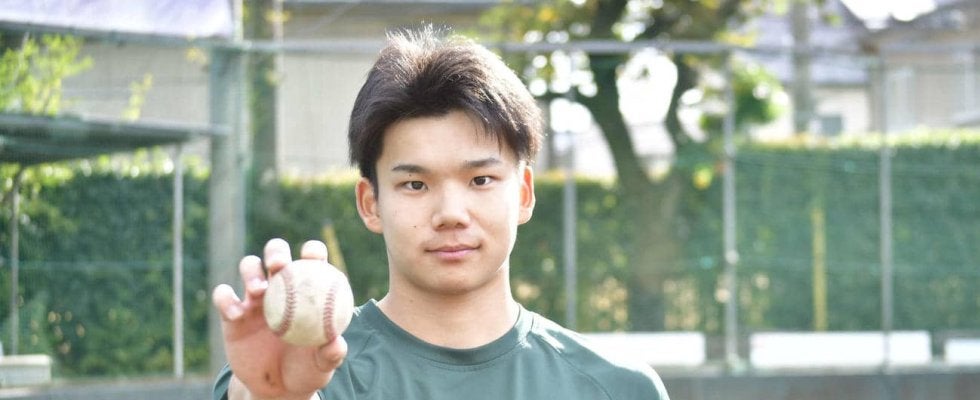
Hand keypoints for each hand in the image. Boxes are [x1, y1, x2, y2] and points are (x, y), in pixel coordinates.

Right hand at [212, 239, 347, 399]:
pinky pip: (224, 297)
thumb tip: (336, 344)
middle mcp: (280, 286)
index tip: (312, 256)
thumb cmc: (305, 370)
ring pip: (248, 267)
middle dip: (276, 251)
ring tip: (258, 289)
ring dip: (250, 271)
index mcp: (307, 290)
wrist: (275, 389)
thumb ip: (330, 354)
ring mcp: (255, 298)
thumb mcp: (321, 365)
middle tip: (279, 264)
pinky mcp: (232, 313)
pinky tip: (234, 311)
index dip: (312, 250)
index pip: (311, 260)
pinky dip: (225, 299)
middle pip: (276, 254)